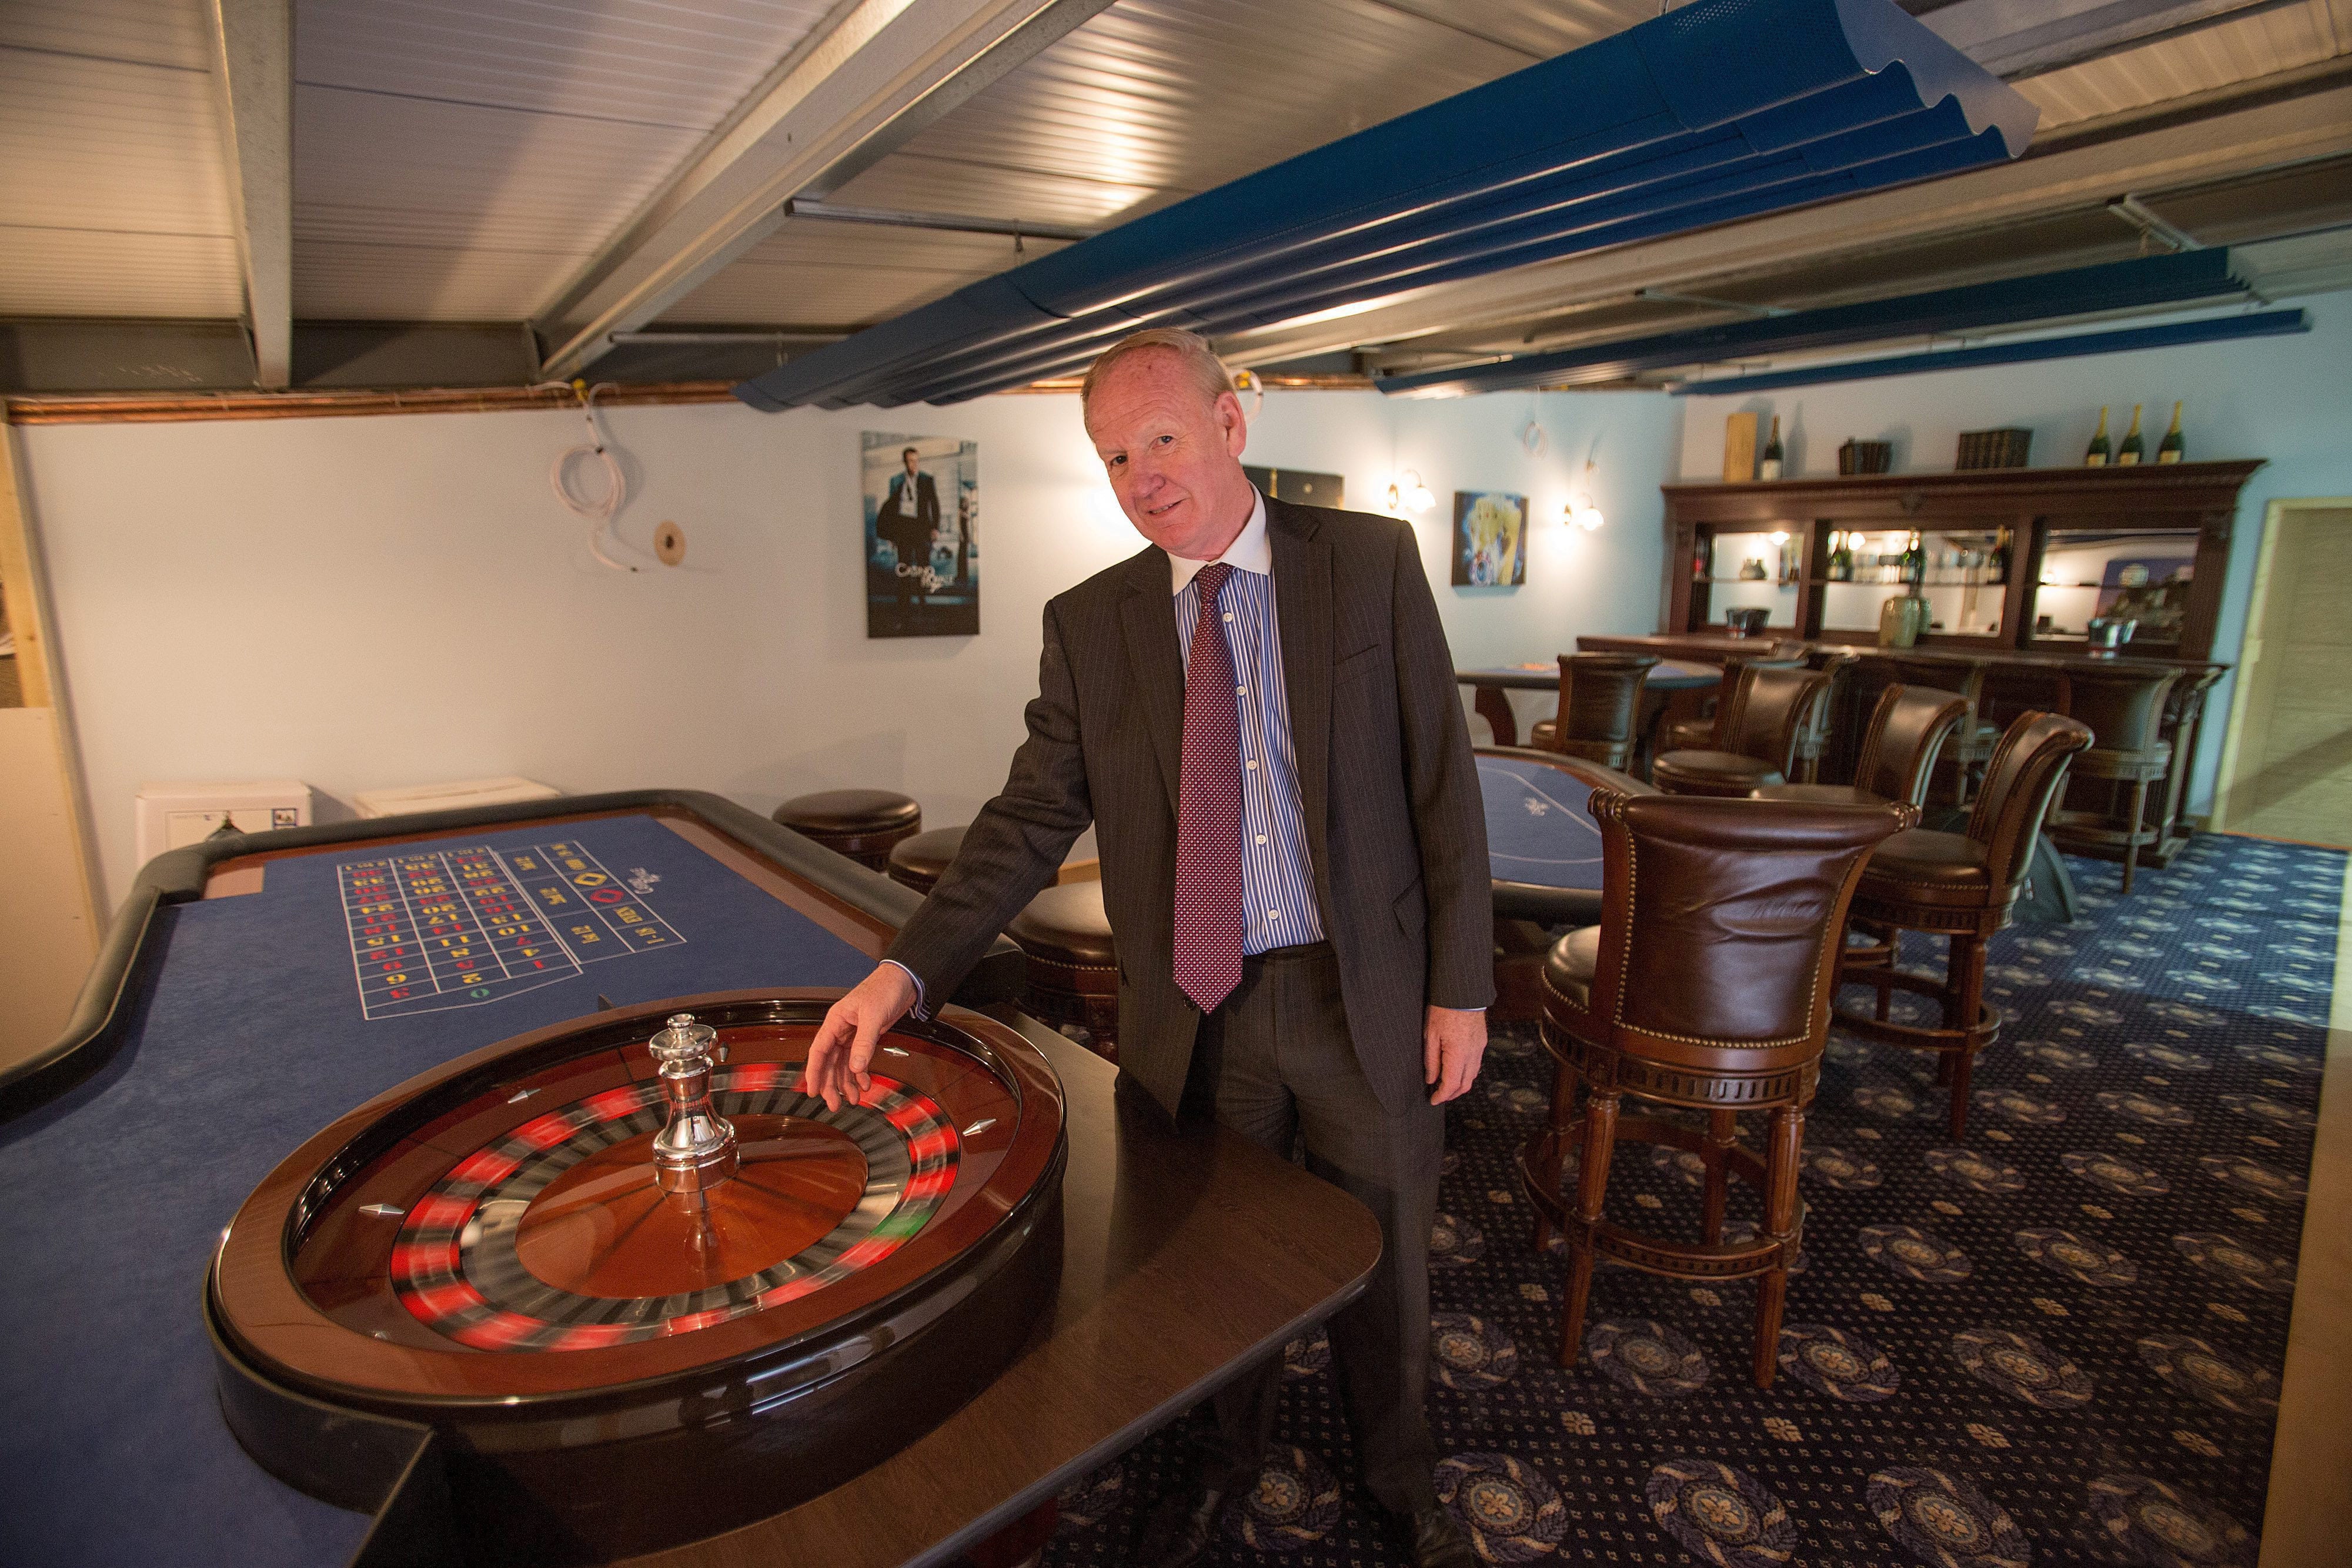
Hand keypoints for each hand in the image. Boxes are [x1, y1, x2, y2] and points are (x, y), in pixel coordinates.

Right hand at [803, 964, 917, 1110]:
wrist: (904, 981)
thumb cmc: (884, 989)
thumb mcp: (873, 1016)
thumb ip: (864, 1042)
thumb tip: (855, 1067)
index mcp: (835, 1021)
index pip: (819, 1051)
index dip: (814, 1072)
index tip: (813, 1091)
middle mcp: (840, 1029)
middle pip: (829, 1062)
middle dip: (831, 1084)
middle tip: (835, 1104)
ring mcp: (852, 1034)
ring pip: (843, 1064)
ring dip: (846, 1083)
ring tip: (853, 1100)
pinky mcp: (865, 1038)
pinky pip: (858, 1060)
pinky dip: (861, 1074)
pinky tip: (865, 1084)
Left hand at [1423, 1004, 1486, 1104]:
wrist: (1462, 993)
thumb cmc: (1443, 1010)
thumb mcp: (1430, 1035)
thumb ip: (1431, 1061)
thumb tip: (1431, 1080)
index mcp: (1457, 1054)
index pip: (1451, 1084)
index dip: (1442, 1096)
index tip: (1432, 1100)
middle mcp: (1472, 1054)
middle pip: (1465, 1085)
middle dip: (1452, 1094)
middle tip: (1438, 1096)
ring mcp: (1480, 1048)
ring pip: (1473, 1076)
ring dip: (1461, 1085)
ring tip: (1446, 1086)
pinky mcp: (1482, 1042)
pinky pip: (1476, 1064)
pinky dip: (1467, 1073)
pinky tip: (1457, 1071)